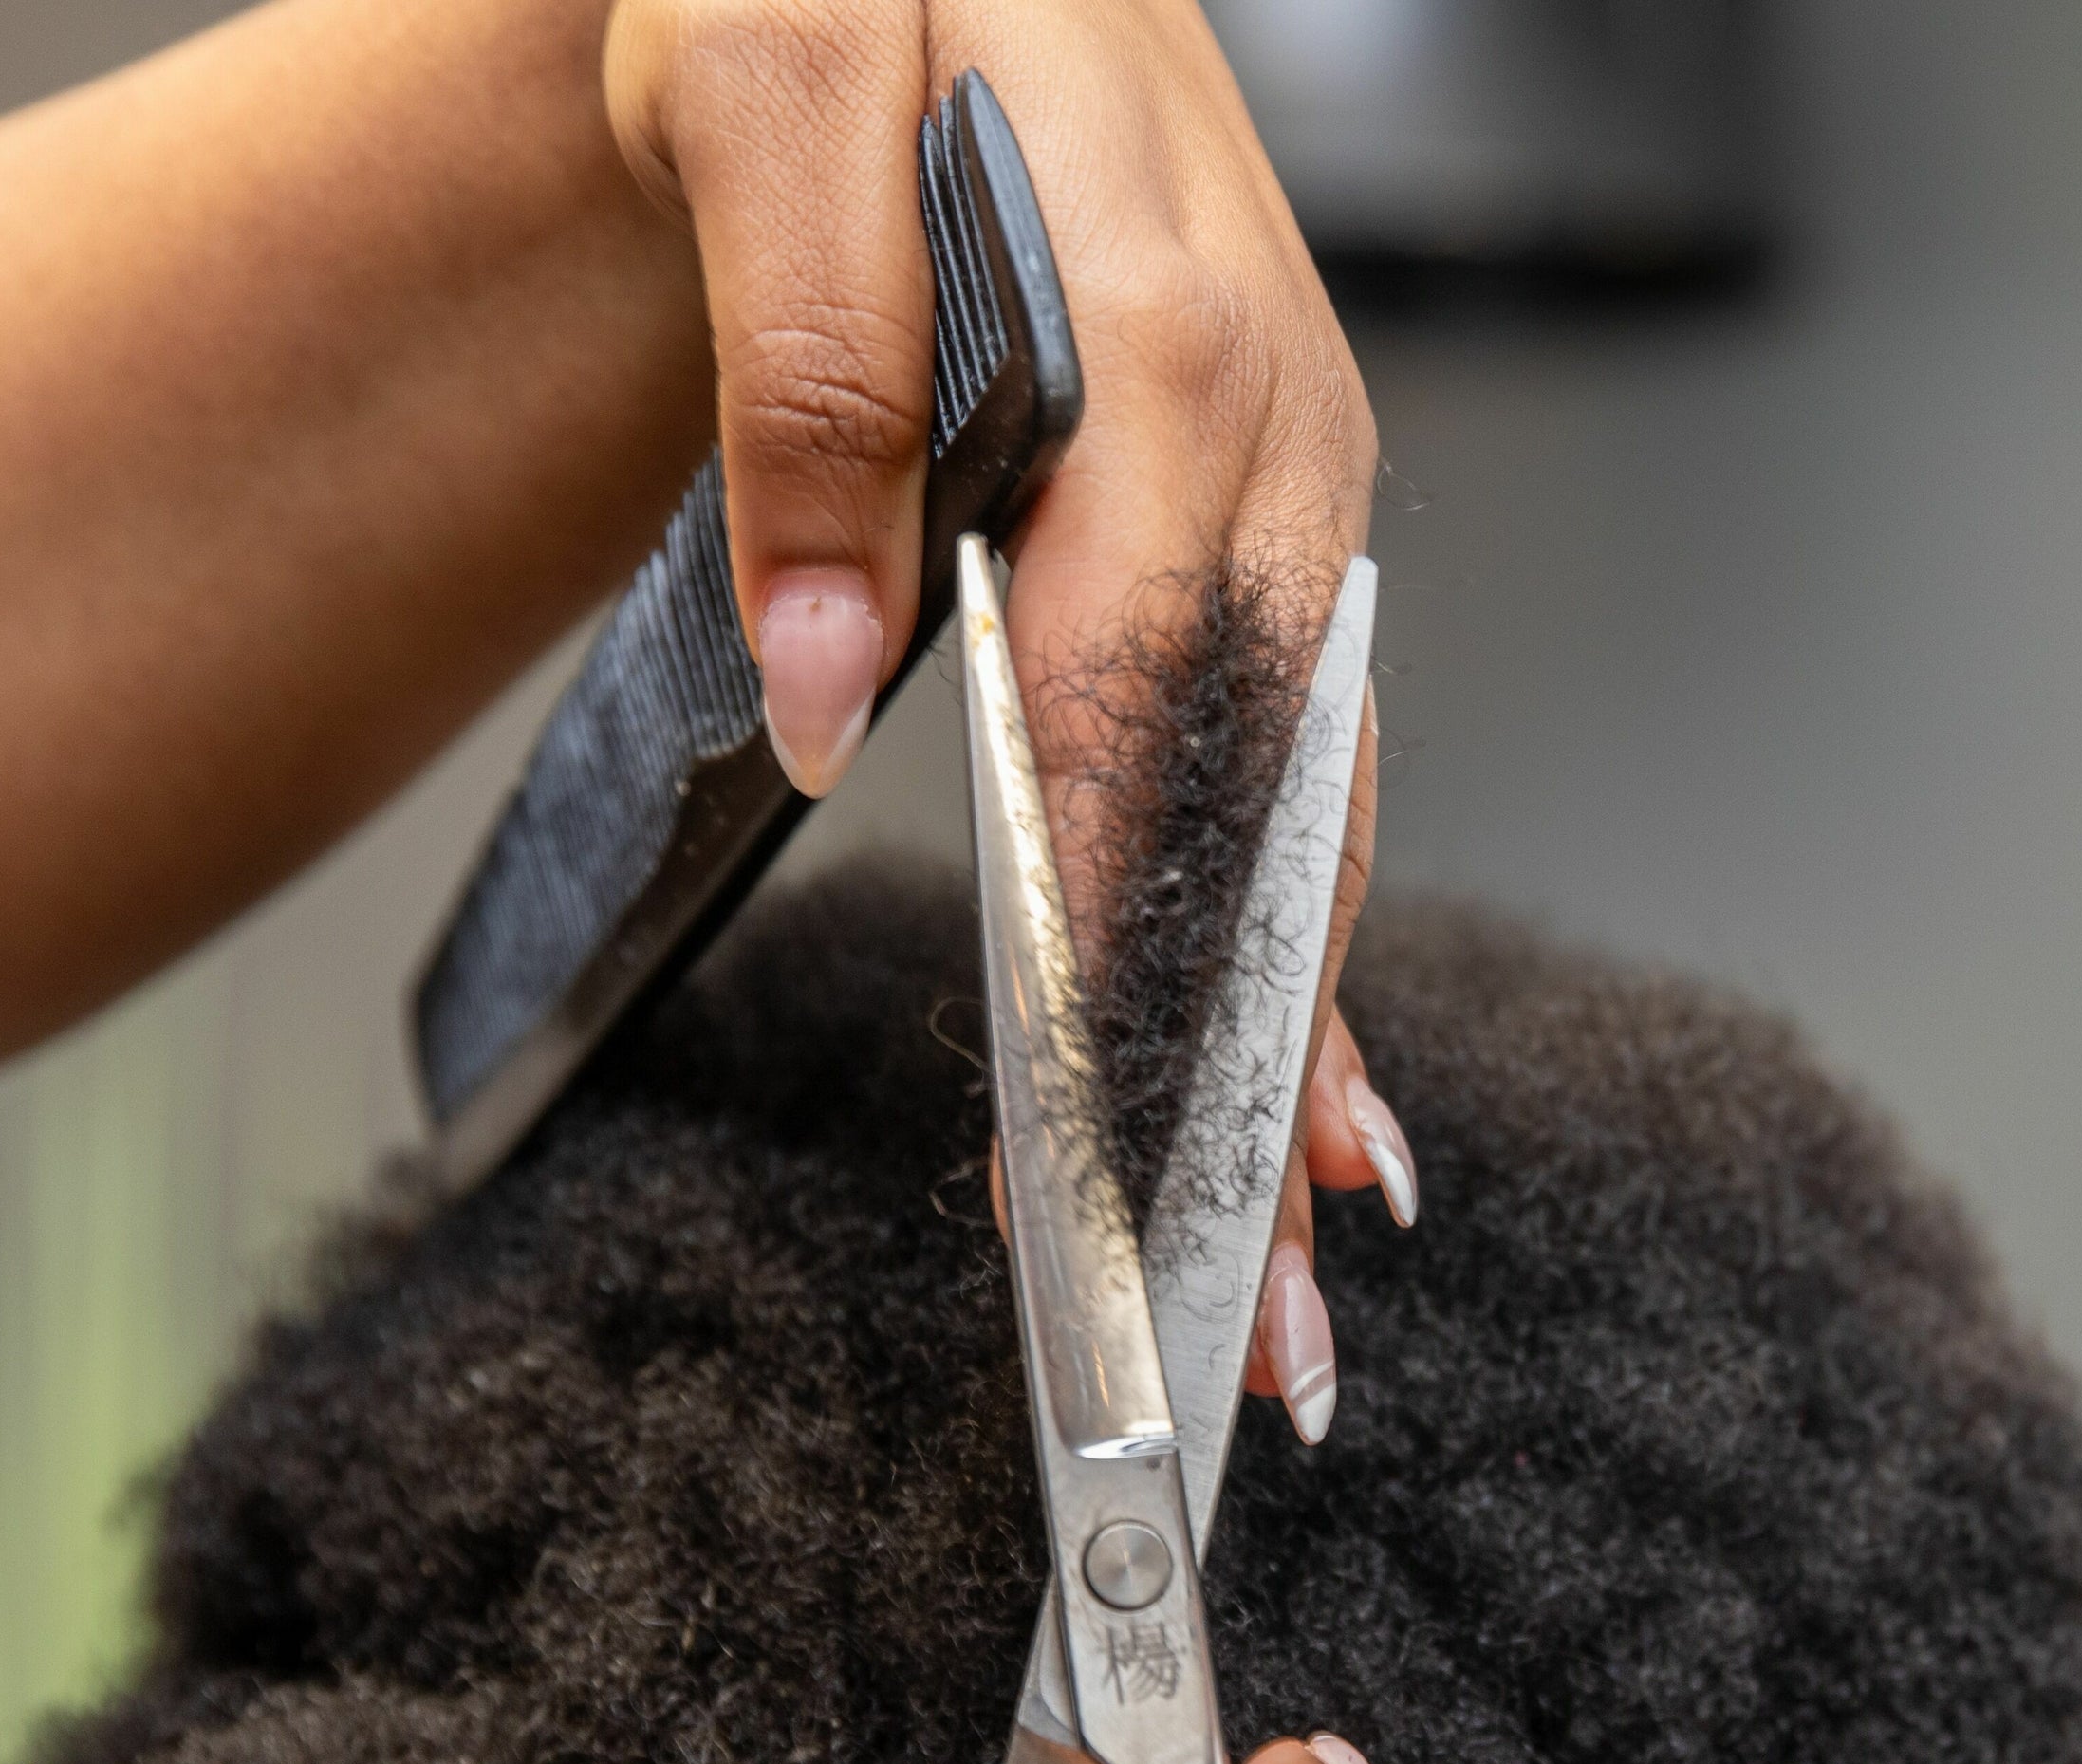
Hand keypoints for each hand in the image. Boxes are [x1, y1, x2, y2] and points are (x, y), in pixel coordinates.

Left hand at [597, 0, 1407, 1438]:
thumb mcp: (764, 76)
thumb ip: (806, 378)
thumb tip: (829, 672)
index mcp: (1171, 341)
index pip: (1141, 716)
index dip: (1110, 955)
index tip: (1080, 1159)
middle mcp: (1276, 433)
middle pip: (1267, 808)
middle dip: (1238, 1079)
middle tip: (1219, 1322)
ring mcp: (1295, 480)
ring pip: (1313, 806)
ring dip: (1293, 1049)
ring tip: (1278, 1270)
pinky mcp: (1269, 509)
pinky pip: (1302, 750)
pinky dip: (1304, 933)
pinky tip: (1318, 1083)